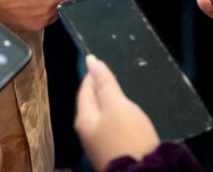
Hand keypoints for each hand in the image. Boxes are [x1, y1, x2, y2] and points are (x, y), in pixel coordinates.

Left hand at [74, 55, 160, 169]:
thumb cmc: (127, 136)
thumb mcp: (117, 105)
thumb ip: (105, 83)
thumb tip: (91, 60)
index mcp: (84, 119)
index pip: (85, 90)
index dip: (93, 75)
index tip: (103, 63)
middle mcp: (87, 132)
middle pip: (91, 104)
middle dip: (101, 90)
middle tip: (114, 77)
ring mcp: (98, 144)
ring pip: (101, 117)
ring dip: (110, 104)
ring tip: (122, 94)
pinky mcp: (111, 152)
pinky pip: (111, 128)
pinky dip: (116, 118)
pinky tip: (127, 117)